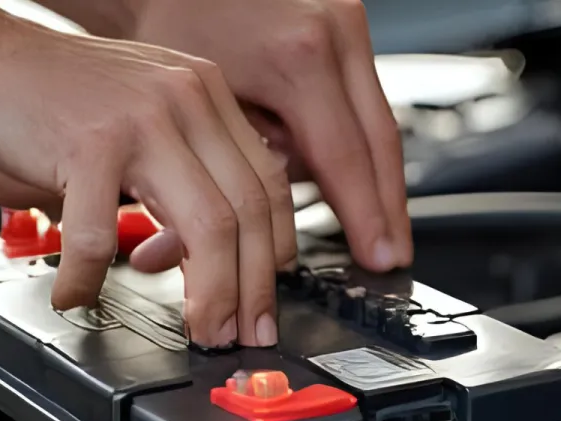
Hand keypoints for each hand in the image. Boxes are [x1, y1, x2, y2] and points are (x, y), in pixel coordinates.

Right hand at [0, 14, 292, 346]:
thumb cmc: (47, 94)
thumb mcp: (140, 117)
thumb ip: (180, 171)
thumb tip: (204, 254)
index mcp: (205, 94)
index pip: (269, 184)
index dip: (275, 253)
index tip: (265, 298)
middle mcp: (185, 100)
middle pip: (249, 212)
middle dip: (252, 289)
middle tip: (242, 334)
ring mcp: (141, 121)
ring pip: (207, 228)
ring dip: (209, 296)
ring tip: (197, 330)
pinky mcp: (88, 144)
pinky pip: (102, 238)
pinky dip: (91, 280)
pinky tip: (76, 295)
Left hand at [126, 0, 412, 271]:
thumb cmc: (167, 23)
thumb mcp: (192, 110)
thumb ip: (219, 177)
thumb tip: (223, 246)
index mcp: (298, 56)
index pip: (344, 158)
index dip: (363, 217)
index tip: (377, 258)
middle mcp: (334, 33)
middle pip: (380, 142)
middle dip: (387, 207)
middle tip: (393, 255)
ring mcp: (345, 22)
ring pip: (376, 121)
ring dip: (375, 178)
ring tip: (376, 228)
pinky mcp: (345, 21)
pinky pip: (362, 97)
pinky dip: (359, 142)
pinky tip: (353, 179)